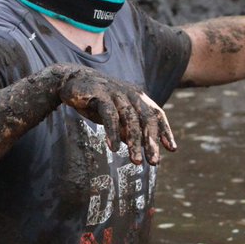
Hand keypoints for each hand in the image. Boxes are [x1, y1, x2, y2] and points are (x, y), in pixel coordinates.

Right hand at [54, 66, 176, 164]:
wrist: (72, 81)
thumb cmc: (97, 100)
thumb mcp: (117, 115)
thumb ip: (129, 127)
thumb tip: (141, 146)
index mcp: (138, 97)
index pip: (156, 114)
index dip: (165, 131)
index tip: (172, 149)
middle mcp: (130, 94)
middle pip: (146, 118)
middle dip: (151, 141)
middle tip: (154, 162)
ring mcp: (116, 93)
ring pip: (130, 119)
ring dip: (134, 142)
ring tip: (136, 161)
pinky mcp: (100, 94)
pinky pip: (110, 115)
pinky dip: (113, 132)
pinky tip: (114, 148)